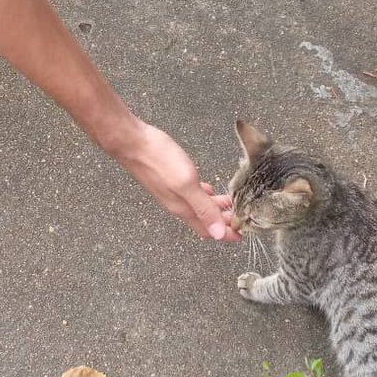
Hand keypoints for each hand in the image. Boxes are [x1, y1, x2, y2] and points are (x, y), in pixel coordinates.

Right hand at [112, 121, 239, 241]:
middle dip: (224, 221)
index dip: (227, 233)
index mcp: (183, 209)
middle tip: (243, 217)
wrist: (132, 143)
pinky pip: (192, 194)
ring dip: (216, 208)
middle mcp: (178, 205)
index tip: (244, 233)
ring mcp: (173, 192)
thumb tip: (218, 234)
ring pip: (199, 207)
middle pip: (205, 220)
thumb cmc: (158, 160)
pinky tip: (209, 189)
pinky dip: (205, 195)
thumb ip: (203, 208)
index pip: (209, 230)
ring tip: (232, 203)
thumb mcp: (187, 184)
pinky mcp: (170, 180)